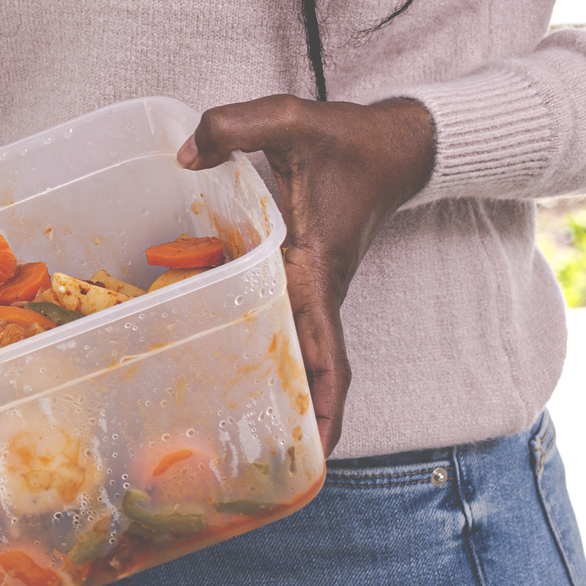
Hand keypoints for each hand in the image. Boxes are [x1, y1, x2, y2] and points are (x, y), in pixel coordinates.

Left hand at [180, 94, 436, 456]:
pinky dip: (276, 353)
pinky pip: (295, 326)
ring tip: (249, 436)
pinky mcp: (313, 276)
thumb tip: (183, 157)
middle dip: (303, 420)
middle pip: (317, 371)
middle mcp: (322, 289)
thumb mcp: (293, 119)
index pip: (327, 351)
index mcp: (319, 269)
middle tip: (267, 466)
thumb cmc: (352, 137)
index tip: (320, 450)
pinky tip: (238, 364)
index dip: (326, 405)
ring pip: (307, 354)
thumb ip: (233, 127)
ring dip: (290, 394)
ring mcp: (319, 287)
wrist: (401, 142)